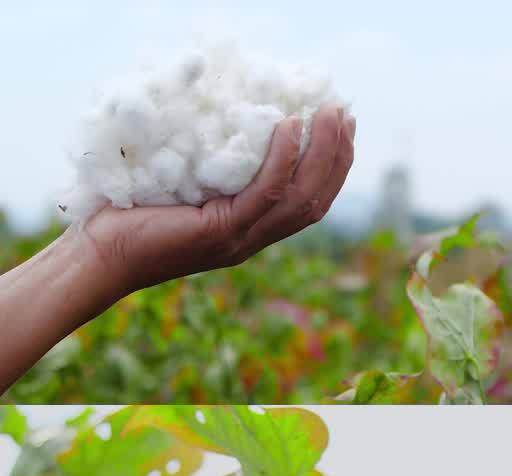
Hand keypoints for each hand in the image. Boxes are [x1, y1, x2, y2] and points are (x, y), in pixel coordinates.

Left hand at [73, 104, 355, 294]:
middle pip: (315, 200)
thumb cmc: (127, 218)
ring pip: (300, 198)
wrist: (99, 257)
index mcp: (249, 232)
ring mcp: (240, 239)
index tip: (340, 128)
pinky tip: (288, 126)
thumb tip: (218, 125)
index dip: (330, 167)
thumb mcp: (180, 191)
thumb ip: (207, 173)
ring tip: (328, 114)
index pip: (308, 202)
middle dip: (336, 156)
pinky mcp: (220, 232)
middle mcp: (252, 239)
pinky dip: (282, 159)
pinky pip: (264, 194)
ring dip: (321, 153)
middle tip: (343, 113)